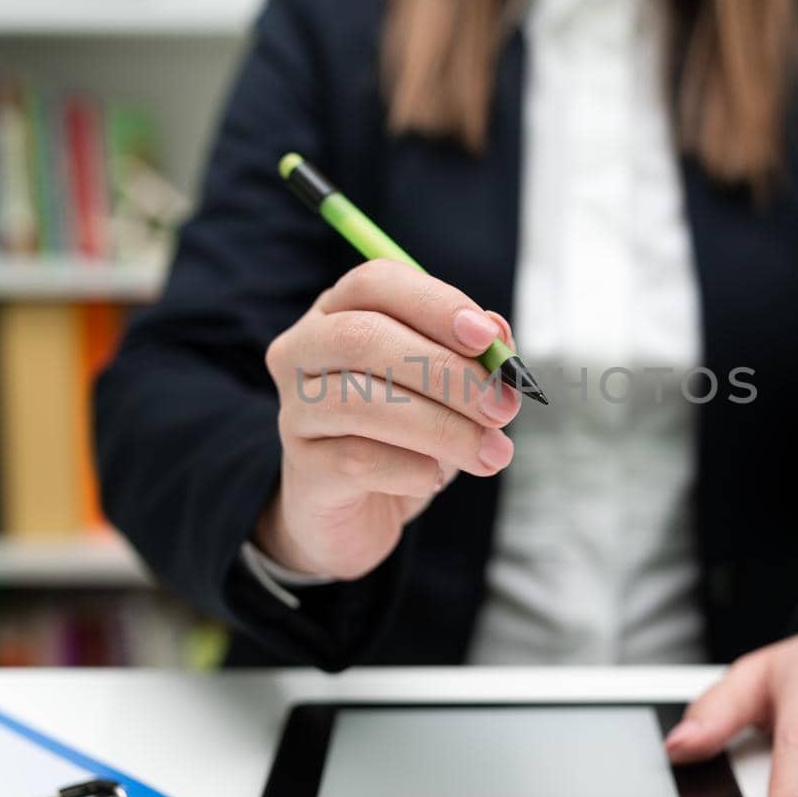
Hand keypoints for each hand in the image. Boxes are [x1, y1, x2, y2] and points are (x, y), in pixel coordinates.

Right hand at [257, 258, 520, 578]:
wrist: (361, 514)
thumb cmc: (406, 437)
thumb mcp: (448, 391)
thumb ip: (474, 356)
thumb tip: (498, 332)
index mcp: (338, 313)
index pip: (375, 282)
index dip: (434, 304)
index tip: (487, 338)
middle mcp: (303, 351)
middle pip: (362, 337)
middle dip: (445, 370)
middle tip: (502, 408)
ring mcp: (295, 411)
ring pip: (361, 401)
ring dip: (442, 427)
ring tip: (491, 452)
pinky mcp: (303, 470)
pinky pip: (359, 461)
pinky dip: (413, 469)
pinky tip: (435, 477)